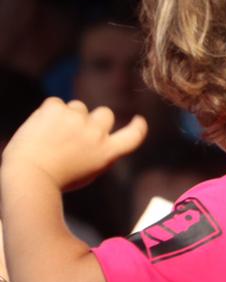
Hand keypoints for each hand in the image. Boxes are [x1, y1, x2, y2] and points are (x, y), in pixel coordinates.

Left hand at [1, 99, 146, 192]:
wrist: (30, 174)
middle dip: (94, 119)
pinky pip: (57, 103)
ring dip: (70, 116)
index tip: (138, 120)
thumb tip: (104, 136)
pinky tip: (41, 128)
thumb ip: (101, 152)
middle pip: (105, 113)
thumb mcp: (90, 171)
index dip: (138, 126)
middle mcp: (97, 133)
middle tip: (77, 130)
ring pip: (79, 107)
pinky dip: (49, 112)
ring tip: (53, 134)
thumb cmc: (58, 178)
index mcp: (108, 152)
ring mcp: (77, 119)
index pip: (133, 135)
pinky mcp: (56, 109)